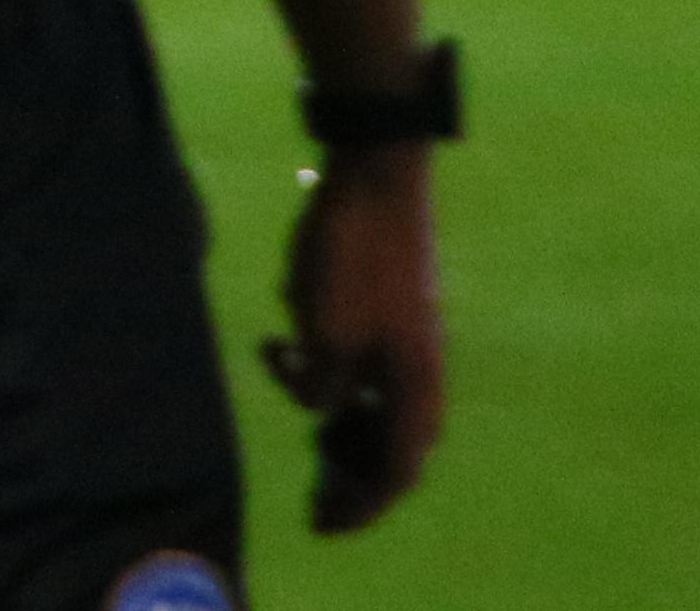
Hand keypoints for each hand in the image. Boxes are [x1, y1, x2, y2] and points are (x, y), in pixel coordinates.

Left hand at [261, 142, 444, 530]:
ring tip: (293, 413)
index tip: (324, 525)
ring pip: (371, 402)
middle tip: (309, 497)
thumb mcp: (325, 333)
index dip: (361, 505)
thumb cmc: (351, 254)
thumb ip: (323, 386)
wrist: (373, 174)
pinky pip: (356, 362)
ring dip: (333, 419)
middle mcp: (419, 370)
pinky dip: (323, 370)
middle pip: (389, 444)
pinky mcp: (383, 310)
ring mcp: (404, 339)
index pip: (395, 470)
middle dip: (348, 471)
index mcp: (415, 385)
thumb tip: (319, 410)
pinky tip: (280, 346)